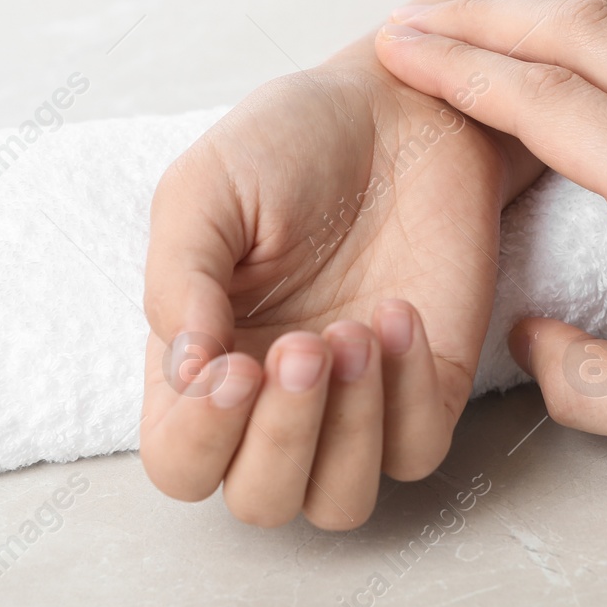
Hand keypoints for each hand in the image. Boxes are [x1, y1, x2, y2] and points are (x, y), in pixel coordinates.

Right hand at [140, 41, 540, 527]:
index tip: (233, 367)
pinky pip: (418, 450)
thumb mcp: (204, 189)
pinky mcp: (429, 387)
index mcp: (204, 361)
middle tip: (303, 346)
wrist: (400, 107)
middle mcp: (275, 401)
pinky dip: (408, 397)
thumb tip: (183, 374)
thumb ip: (177, 278)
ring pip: (340, 500)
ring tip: (354, 329)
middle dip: (280, 439)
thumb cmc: (289, 143)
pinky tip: (398, 313)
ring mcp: (356, 402)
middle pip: (261, 499)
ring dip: (346, 432)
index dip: (200, 438)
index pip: (180, 461)